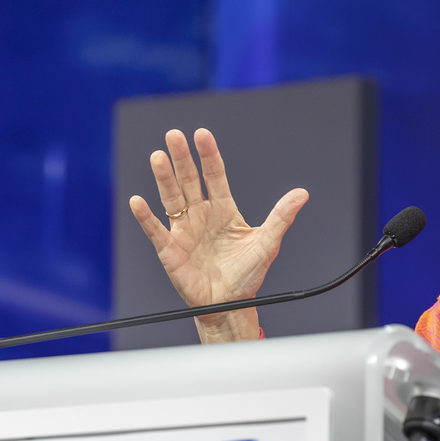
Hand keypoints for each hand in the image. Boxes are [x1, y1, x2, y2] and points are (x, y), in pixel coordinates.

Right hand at [128, 128, 307, 342]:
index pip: (214, 175)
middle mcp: (201, 214)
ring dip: (164, 178)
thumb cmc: (247, 275)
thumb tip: (301, 194)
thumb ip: (280, 217)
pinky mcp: (170, 249)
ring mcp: (184, 229)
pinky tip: (138, 201)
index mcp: (224, 209)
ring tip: (158, 157)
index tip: (202, 135)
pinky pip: (155, 230)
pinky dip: (145, 216)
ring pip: (171, 198)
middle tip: (174, 135)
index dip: (208, 155)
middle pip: (189, 180)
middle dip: (182, 158)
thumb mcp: (267, 243)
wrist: (229, 305)